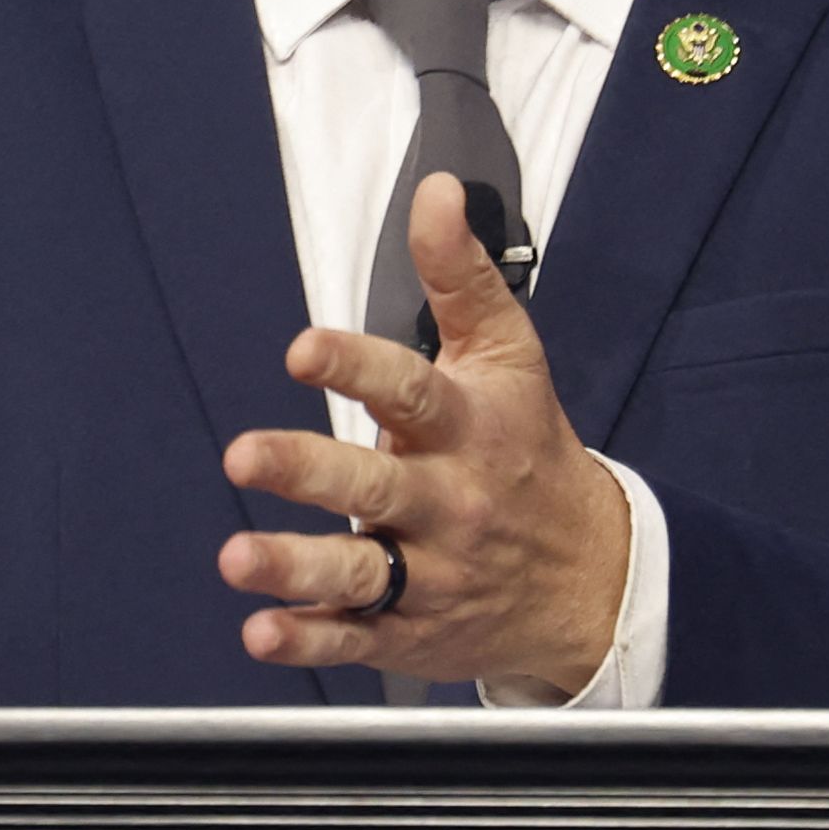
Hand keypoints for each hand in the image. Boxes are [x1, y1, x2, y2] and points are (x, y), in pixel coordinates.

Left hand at [219, 171, 629, 690]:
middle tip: (244, 454)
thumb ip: (461, 275)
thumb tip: (434, 192)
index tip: (303, 349)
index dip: (356, 366)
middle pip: (377, 484)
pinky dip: (311, 636)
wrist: (590, 573)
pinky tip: (263, 631)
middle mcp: (449, 501)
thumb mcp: (509, 354)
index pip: (411, 391)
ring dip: (296, 566)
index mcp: (468, 427)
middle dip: (309, 471)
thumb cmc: (529, 448)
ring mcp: (430, 571)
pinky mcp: (410, 630)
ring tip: (238, 558)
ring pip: (360, 570)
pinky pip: (356, 637)